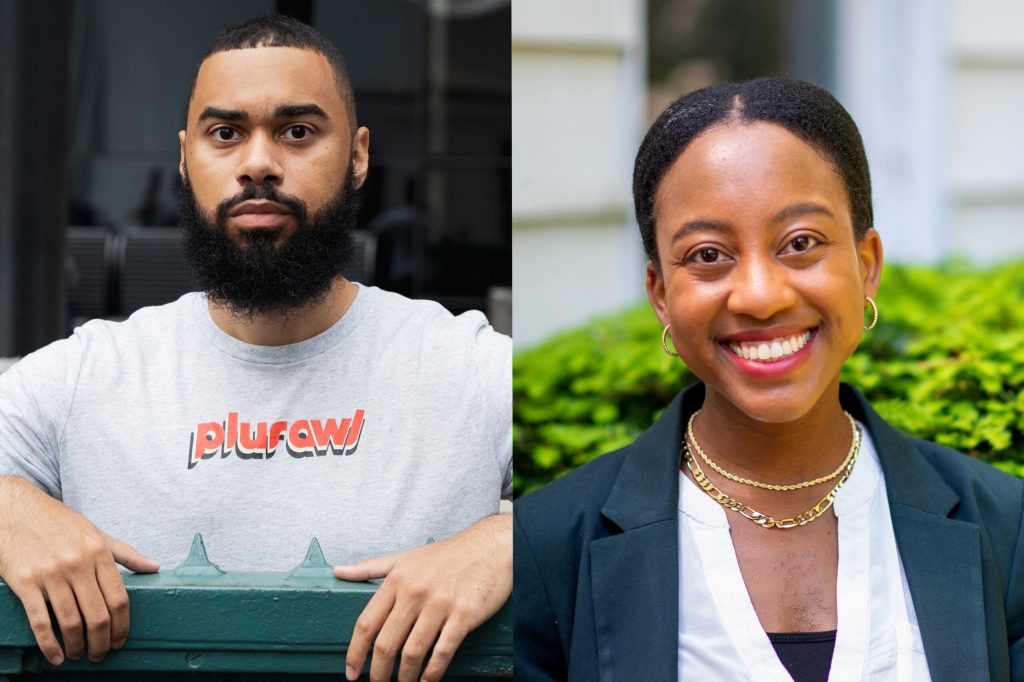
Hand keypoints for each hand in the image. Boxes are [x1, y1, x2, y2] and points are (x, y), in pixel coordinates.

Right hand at [0, 476, 158, 664]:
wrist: (16, 509)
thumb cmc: (59, 523)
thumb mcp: (96, 533)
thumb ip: (126, 553)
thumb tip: (155, 567)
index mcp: (98, 552)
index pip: (119, 597)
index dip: (123, 625)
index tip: (121, 639)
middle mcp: (77, 564)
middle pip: (98, 614)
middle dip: (102, 642)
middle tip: (101, 655)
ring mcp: (50, 574)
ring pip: (71, 621)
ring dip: (77, 646)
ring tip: (79, 655)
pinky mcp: (25, 582)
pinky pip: (40, 620)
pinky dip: (49, 644)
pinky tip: (56, 656)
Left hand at [335, 513, 511, 681]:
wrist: (491, 547)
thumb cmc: (448, 554)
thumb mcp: (406, 556)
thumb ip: (371, 567)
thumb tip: (338, 571)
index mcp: (398, 579)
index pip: (367, 623)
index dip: (355, 653)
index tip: (351, 672)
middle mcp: (415, 592)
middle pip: (387, 643)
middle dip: (379, 673)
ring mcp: (440, 604)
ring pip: (412, 652)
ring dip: (405, 678)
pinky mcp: (464, 615)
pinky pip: (443, 652)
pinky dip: (432, 673)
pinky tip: (427, 681)